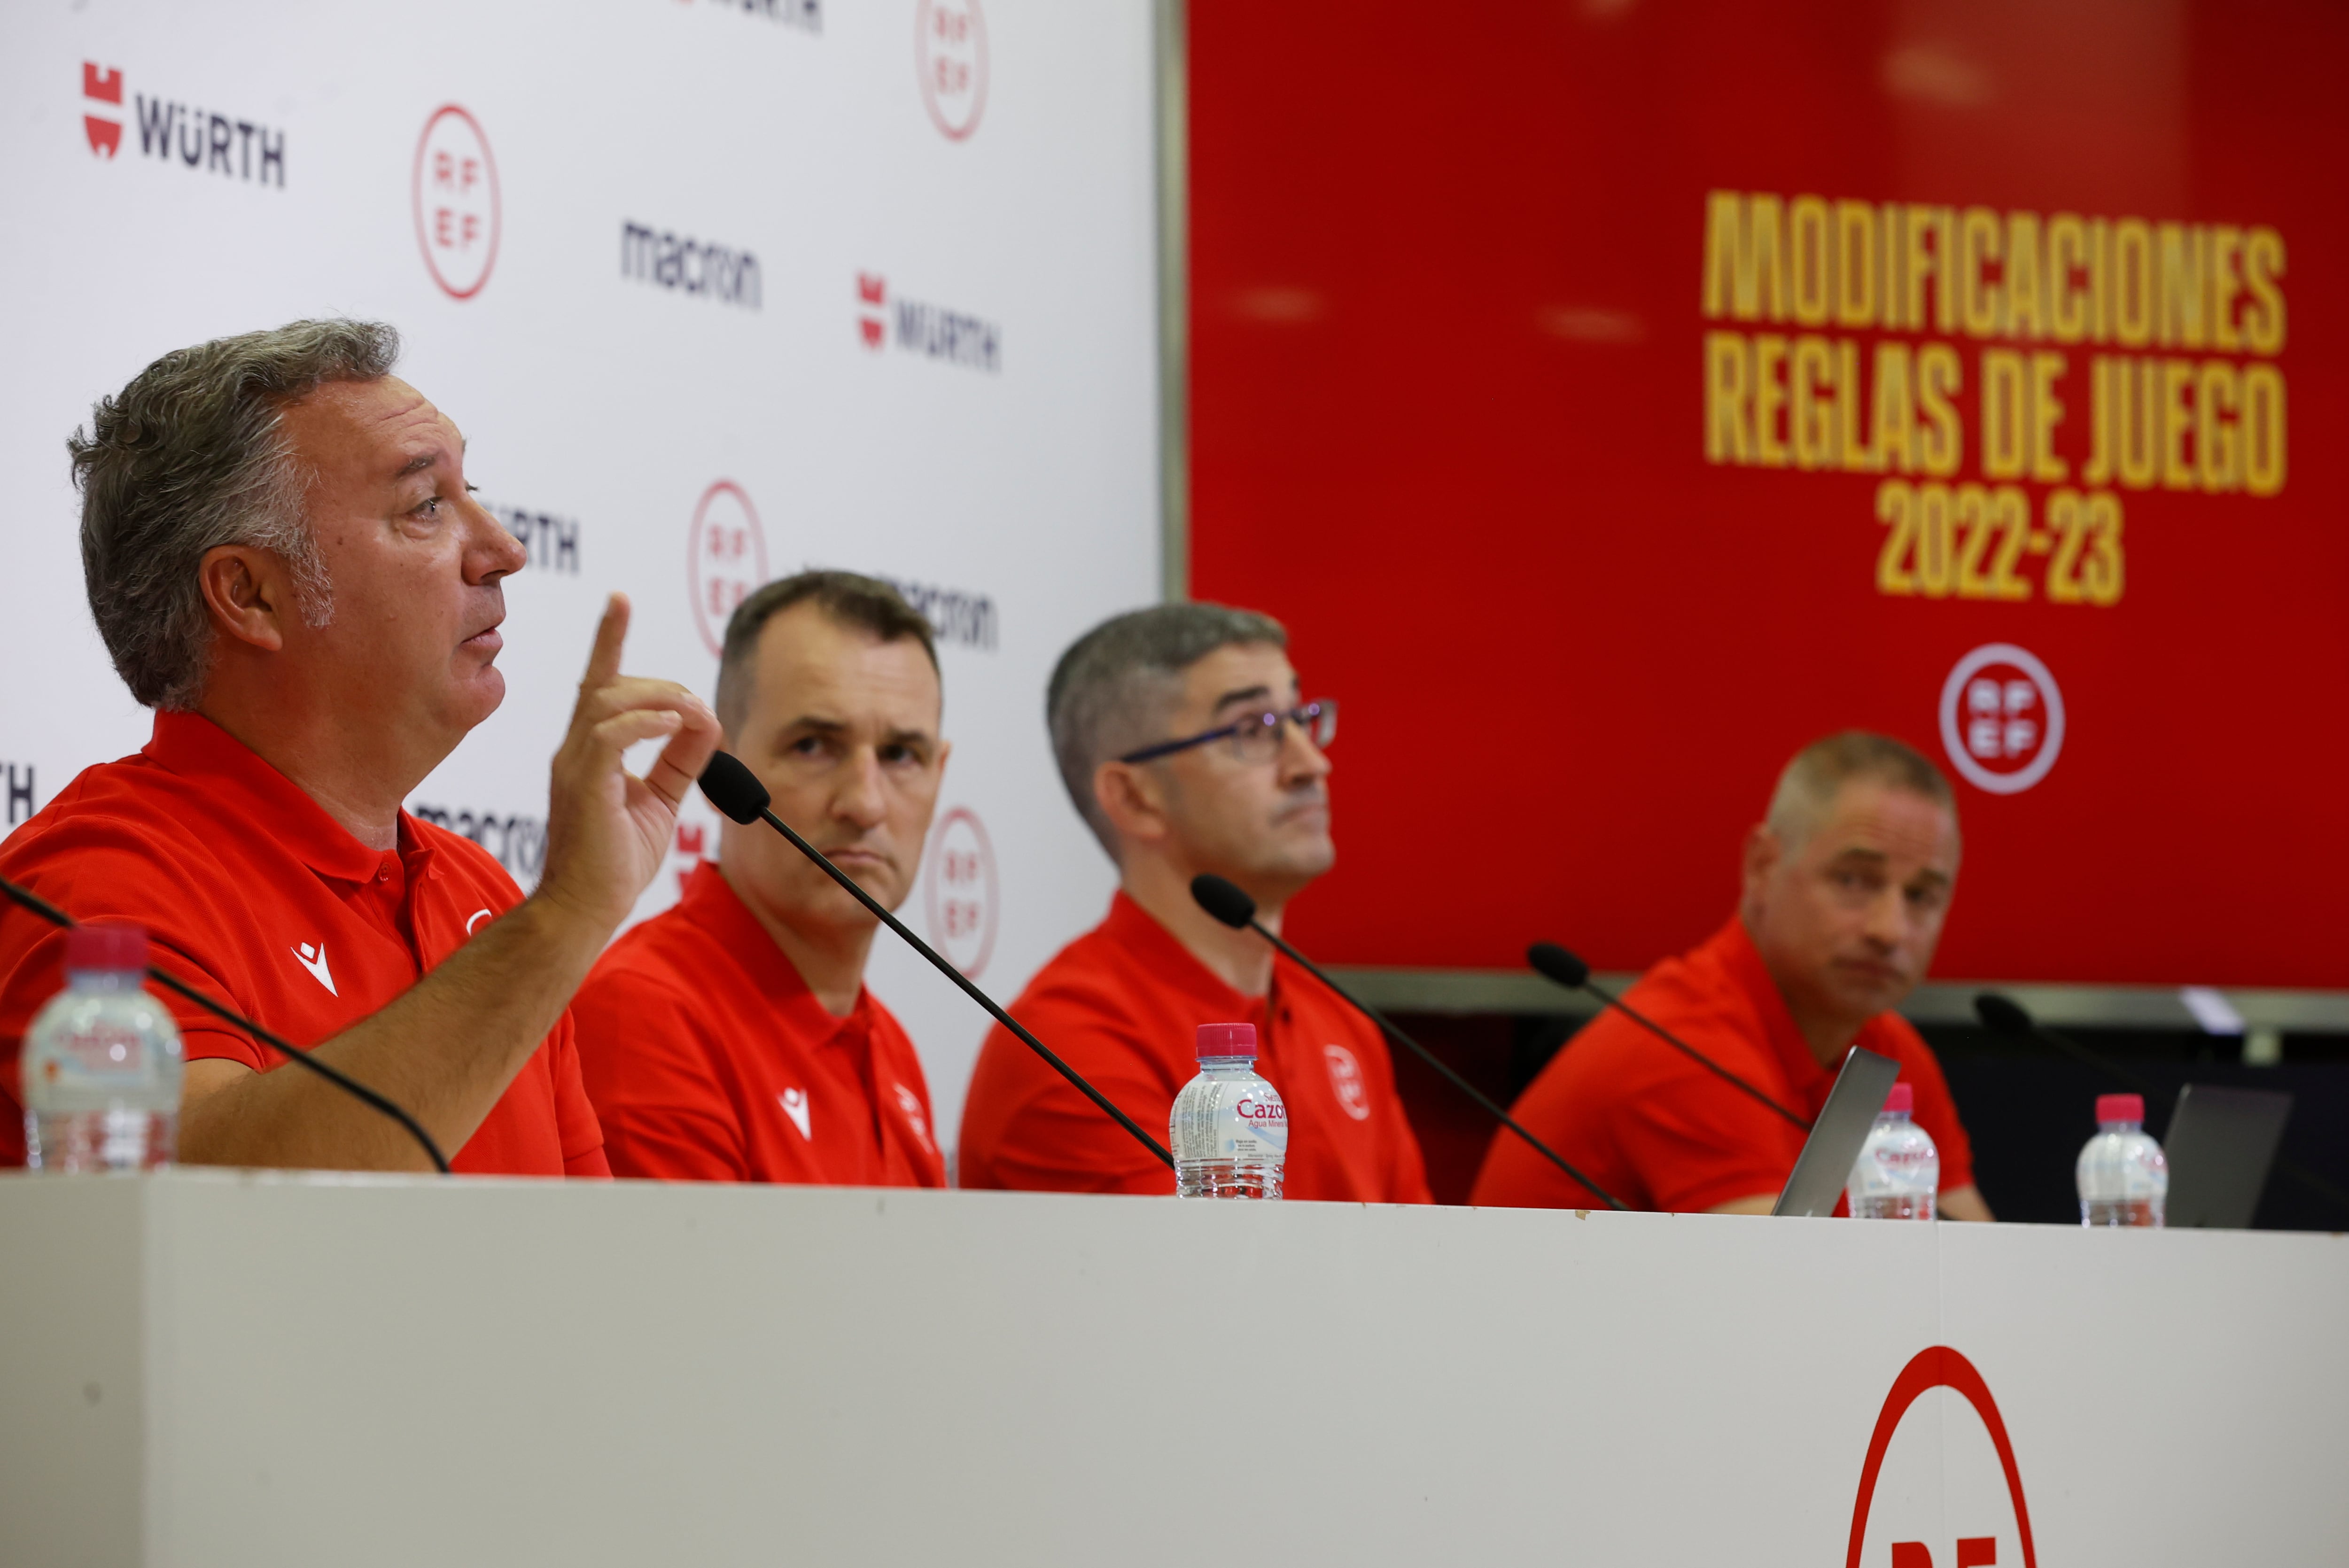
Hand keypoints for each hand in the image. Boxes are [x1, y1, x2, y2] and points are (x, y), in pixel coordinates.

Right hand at [535, 594, 721, 933]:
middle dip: (662, 686)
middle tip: (698, 713)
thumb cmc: (615, 860)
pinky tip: (672, 726)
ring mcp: (574, 766)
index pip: (599, 683)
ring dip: (660, 699)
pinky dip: (644, 722)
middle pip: (612, 685)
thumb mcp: (661, 800)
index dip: (609, 639)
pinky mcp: (582, 785)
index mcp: (590, 751)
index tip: (620, 600)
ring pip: (609, 701)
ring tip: (691, 717)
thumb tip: (705, 721)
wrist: (585, 909)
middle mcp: (575, 750)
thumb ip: (680, 759)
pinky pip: (609, 734)